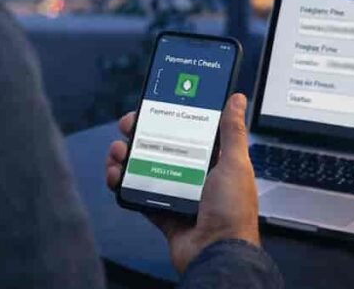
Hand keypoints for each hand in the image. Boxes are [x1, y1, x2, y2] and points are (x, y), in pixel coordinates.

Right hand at [106, 93, 260, 272]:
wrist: (217, 253)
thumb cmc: (232, 211)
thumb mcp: (235, 163)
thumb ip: (232, 130)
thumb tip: (237, 99)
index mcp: (215, 161)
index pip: (188, 131)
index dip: (169, 118)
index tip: (152, 107)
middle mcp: (195, 175)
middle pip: (161, 146)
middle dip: (140, 134)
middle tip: (128, 127)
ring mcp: (176, 192)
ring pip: (145, 168)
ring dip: (127, 157)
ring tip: (118, 154)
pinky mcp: (162, 211)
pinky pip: (138, 193)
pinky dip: (123, 183)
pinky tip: (115, 175)